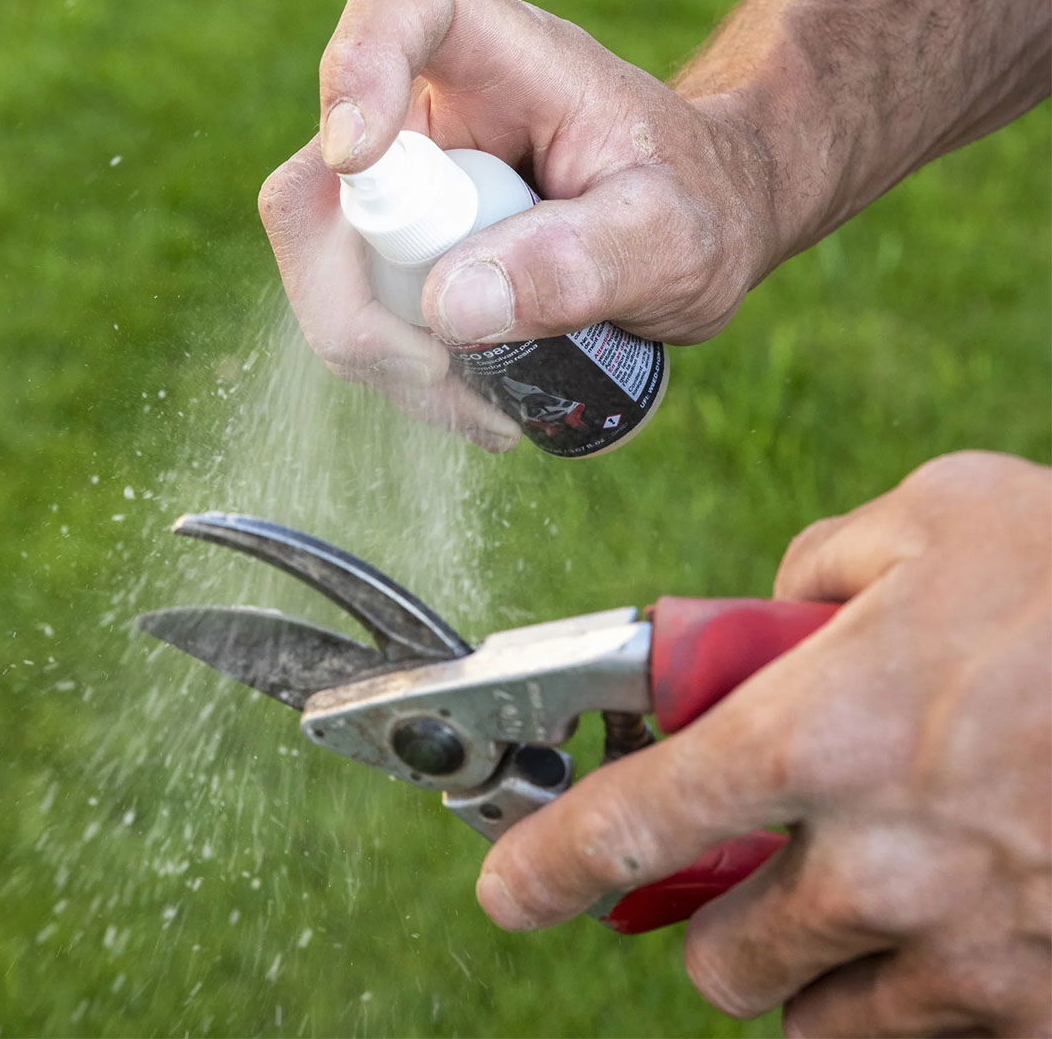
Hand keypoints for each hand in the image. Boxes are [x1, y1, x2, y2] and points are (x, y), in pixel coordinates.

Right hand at [258, 0, 784, 449]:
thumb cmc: (703, 206)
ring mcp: (407, 181)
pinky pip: (353, 307)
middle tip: (435, 369)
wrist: (704, 232)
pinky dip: (396, 371)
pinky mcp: (400, 245)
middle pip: (321, 179)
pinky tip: (476, 403)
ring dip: (375, 353)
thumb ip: (582, 262)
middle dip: (351, 297)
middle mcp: (436, 110)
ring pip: (322, 261)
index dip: (356, 62)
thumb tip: (450, 309)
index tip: (358, 161)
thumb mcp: (675, 239)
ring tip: (483, 409)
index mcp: (511, 57)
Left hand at [477, 451, 1051, 1036]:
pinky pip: (927, 1036)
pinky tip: (949, 918)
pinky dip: (908, 995)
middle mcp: (886, 862)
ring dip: (806, 963)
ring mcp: (975, 954)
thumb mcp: (933, 517)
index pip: (639, 820)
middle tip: (744, 862)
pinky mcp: (1045, 1004)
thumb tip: (768, 611)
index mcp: (829, 729)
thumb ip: (815, 565)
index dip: (550, 863)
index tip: (506, 890)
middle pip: (720, 957)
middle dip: (709, 917)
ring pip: (816, 1016)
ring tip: (852, 887)